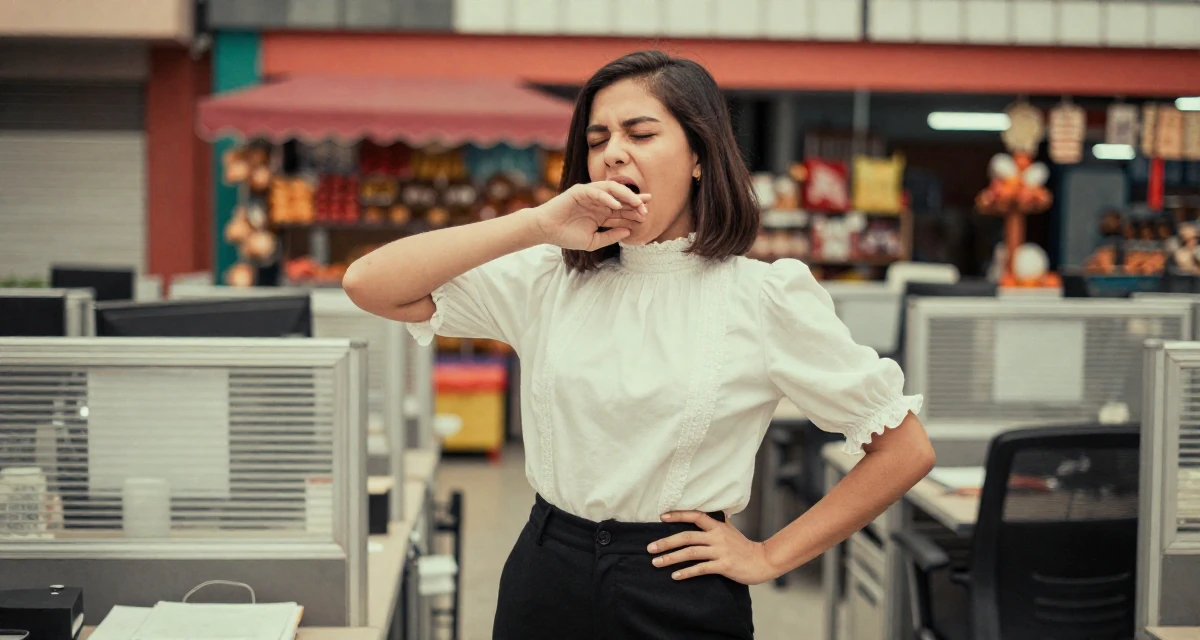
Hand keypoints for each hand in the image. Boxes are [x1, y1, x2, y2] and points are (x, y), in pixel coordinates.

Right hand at [530, 181, 650, 250]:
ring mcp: (590, 195)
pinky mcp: (580, 191)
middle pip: (621, 199)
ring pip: (612, 191)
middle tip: (647, 208)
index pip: (622, 210)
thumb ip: (610, 236)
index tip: (647, 216)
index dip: (634, 212)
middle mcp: (599, 202)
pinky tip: (616, 204)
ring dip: (625, 196)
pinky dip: (607, 196)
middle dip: (635, 202)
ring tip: (637, 202)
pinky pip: (596, 191)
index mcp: (602, 213)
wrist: (546, 231)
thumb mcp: (593, 241)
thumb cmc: (566, 236)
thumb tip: (628, 232)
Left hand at [647, 511, 781, 585]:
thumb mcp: (730, 531)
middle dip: (666, 542)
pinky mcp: (724, 565)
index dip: (678, 515)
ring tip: (656, 562)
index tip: (662, 517)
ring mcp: (720, 551)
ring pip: (691, 552)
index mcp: (718, 526)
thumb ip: (716, 524)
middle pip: (687, 536)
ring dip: (671, 558)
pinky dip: (686, 572)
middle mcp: (717, 536)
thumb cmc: (744, 547)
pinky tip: (675, 576)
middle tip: (650, 548)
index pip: (695, 515)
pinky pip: (701, 568)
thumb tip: (703, 515)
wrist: (763, 561)